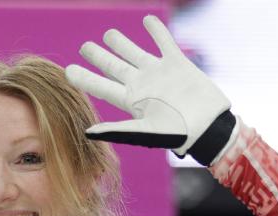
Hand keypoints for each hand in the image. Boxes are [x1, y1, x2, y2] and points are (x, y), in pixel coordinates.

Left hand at [65, 15, 230, 157]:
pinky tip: (147, 20)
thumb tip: (87, 133)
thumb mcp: (144, 133)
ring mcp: (158, 73)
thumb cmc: (177, 134)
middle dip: (99, 57)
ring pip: (135, 53)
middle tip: (84, 47)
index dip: (84, 78)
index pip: (101, 87)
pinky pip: (164, 42)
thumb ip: (116, 130)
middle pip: (114, 67)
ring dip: (121, 43)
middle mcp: (141, 85)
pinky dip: (156, 30)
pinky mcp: (178, 64)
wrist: (208, 128)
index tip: (68, 71)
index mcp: (130, 101)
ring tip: (109, 34)